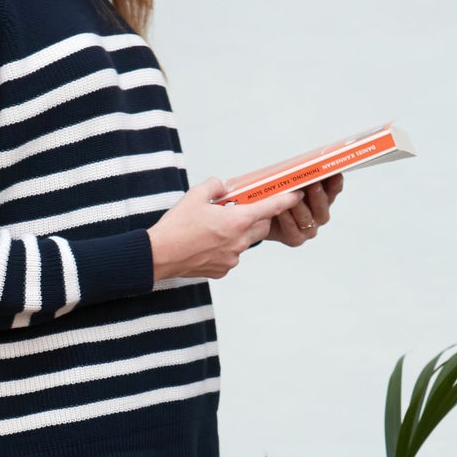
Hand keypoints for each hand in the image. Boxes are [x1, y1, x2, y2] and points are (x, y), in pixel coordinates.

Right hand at [148, 176, 303, 281]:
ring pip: (244, 243)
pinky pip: (231, 256)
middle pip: (260, 228)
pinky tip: (206, 245)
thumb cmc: (177, 226)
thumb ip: (214, 186)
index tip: (296, 195)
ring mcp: (232, 258)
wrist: (160, 255)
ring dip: (237, 234)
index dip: (286, 200)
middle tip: (237, 212)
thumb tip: (223, 188)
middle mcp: (239, 241)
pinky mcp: (223, 270)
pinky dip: (224, 249)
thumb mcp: (195, 195)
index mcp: (237, 220)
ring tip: (213, 230)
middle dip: (255, 219)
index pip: (270, 208)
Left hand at [265, 174, 342, 246]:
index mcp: (323, 197)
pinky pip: (292, 228)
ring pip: (307, 217)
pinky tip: (281, 209)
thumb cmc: (278, 195)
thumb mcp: (289, 181)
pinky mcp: (296, 239)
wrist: (260, 217)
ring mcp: (309, 228)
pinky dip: (287, 218)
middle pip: (324, 205)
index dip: (335, 182)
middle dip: (318, 194)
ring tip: (292, 194)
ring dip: (299, 205)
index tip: (335, 173)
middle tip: (314, 184)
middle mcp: (319, 214)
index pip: (334, 188)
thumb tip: (305, 163)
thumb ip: (300, 175)